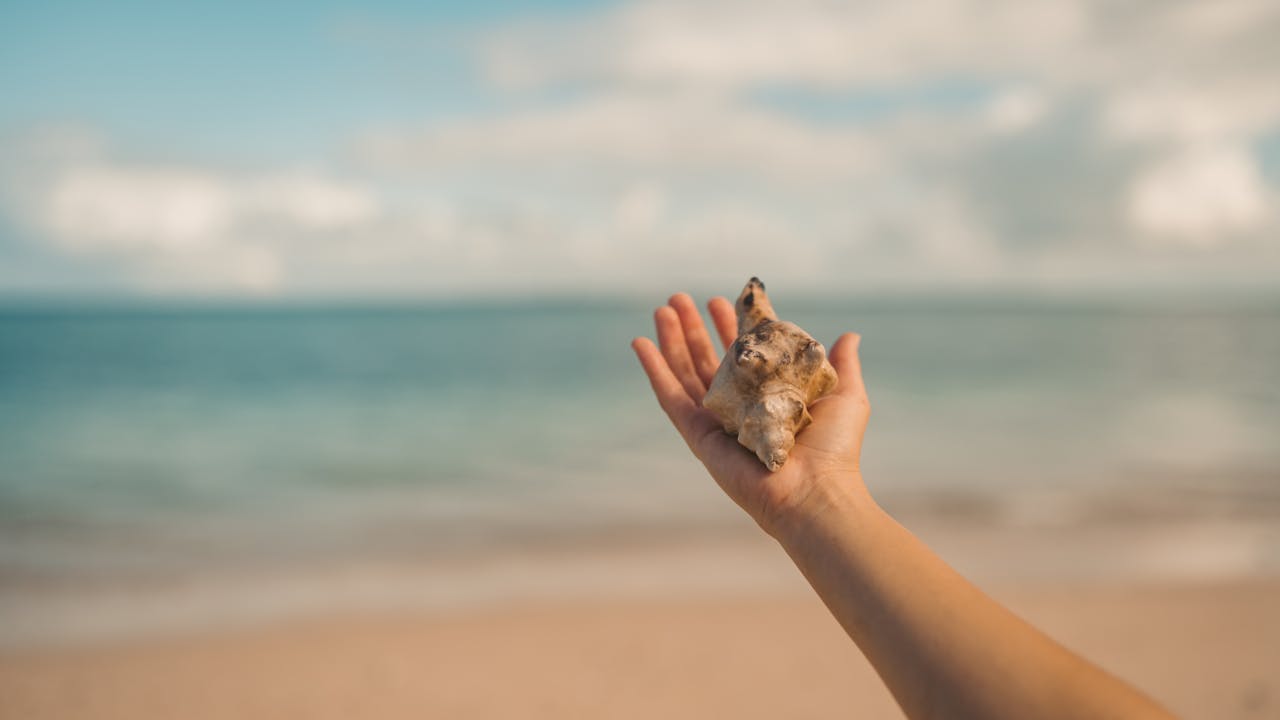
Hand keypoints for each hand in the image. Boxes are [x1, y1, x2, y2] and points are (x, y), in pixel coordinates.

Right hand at [631, 293, 871, 534]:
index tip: (722, 300)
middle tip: (680, 298)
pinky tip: (641, 343)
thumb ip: (841, 364)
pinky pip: (670, 398)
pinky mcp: (699, 437)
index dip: (730, 326)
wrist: (815, 491)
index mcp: (770, 397)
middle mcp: (740, 408)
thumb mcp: (845, 394)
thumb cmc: (834, 449)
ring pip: (685, 373)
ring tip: (663, 308)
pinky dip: (654, 370)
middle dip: (694, 328)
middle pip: (708, 360)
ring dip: (672, 339)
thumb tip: (850, 335)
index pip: (743, 355)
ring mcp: (717, 422)